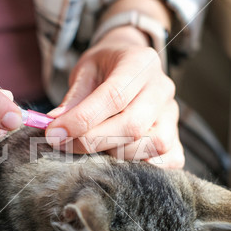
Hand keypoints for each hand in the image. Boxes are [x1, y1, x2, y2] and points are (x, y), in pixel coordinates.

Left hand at [45, 26, 183, 168]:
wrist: (130, 62)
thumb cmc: (105, 67)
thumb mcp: (85, 71)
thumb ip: (73, 100)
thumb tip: (54, 129)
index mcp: (140, 63)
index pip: (114, 96)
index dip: (82, 120)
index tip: (54, 133)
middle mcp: (162, 88)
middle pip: (134, 125)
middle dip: (93, 142)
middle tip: (63, 145)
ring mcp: (172, 114)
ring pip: (151, 146)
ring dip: (115, 155)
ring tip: (92, 147)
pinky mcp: (176, 135)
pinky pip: (169, 160)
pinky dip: (144, 167)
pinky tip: (119, 159)